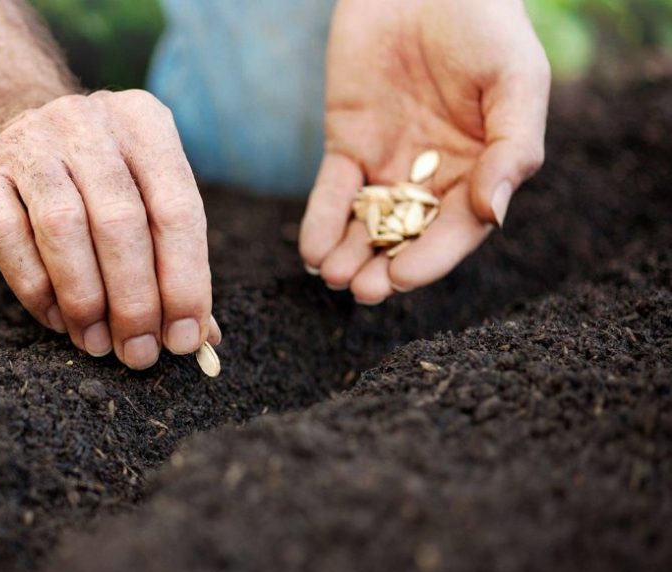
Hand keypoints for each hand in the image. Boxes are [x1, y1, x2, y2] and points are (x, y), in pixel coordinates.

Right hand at [0, 90, 219, 369]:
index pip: (178, 209)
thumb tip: (201, 337)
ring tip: (99, 344)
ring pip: (63, 228)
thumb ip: (175, 260)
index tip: (184, 339)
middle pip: (120, 222)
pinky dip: (37, 289)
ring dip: (85, 300)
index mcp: (144, 124)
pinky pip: (8, 238)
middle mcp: (87, 123)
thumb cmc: (94, 182)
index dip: (185, 281)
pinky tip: (57, 319)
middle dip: (134, 302)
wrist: (3, 128)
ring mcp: (29, 142)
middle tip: (139, 353)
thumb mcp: (143, 198)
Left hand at [300, 0, 550, 304]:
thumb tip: (493, 215)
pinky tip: (312, 249)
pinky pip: (333, 192)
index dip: (430, 258)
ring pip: (367, 224)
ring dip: (349, 254)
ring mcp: (389, 163)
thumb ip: (512, 148)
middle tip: (361, 290)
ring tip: (333, 276)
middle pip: (408, 238)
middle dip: (384, 268)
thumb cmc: (486, 24)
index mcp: (482, 170)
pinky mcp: (348, 144)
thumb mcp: (515, 81)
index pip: (456, 230)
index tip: (402, 278)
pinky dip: (321, 221)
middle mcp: (435, 177)